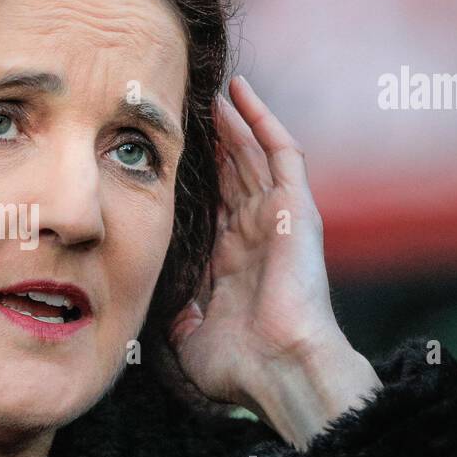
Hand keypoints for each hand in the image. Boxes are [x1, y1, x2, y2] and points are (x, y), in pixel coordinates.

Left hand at [169, 76, 378, 446]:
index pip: (210, 205)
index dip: (191, 177)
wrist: (279, 368)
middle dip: (213, 140)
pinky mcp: (297, 209)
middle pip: (232, 173)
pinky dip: (262, 119)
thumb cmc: (238, 365)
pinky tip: (241, 92)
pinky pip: (282, 152)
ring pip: (253, 154)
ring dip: (233, 120)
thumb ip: (174, 312)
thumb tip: (160, 302)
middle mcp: (254, 235)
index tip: (162, 152)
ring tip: (213, 88)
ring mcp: (277, 219)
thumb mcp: (188, 335)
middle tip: (187, 107)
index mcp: (230, 262)